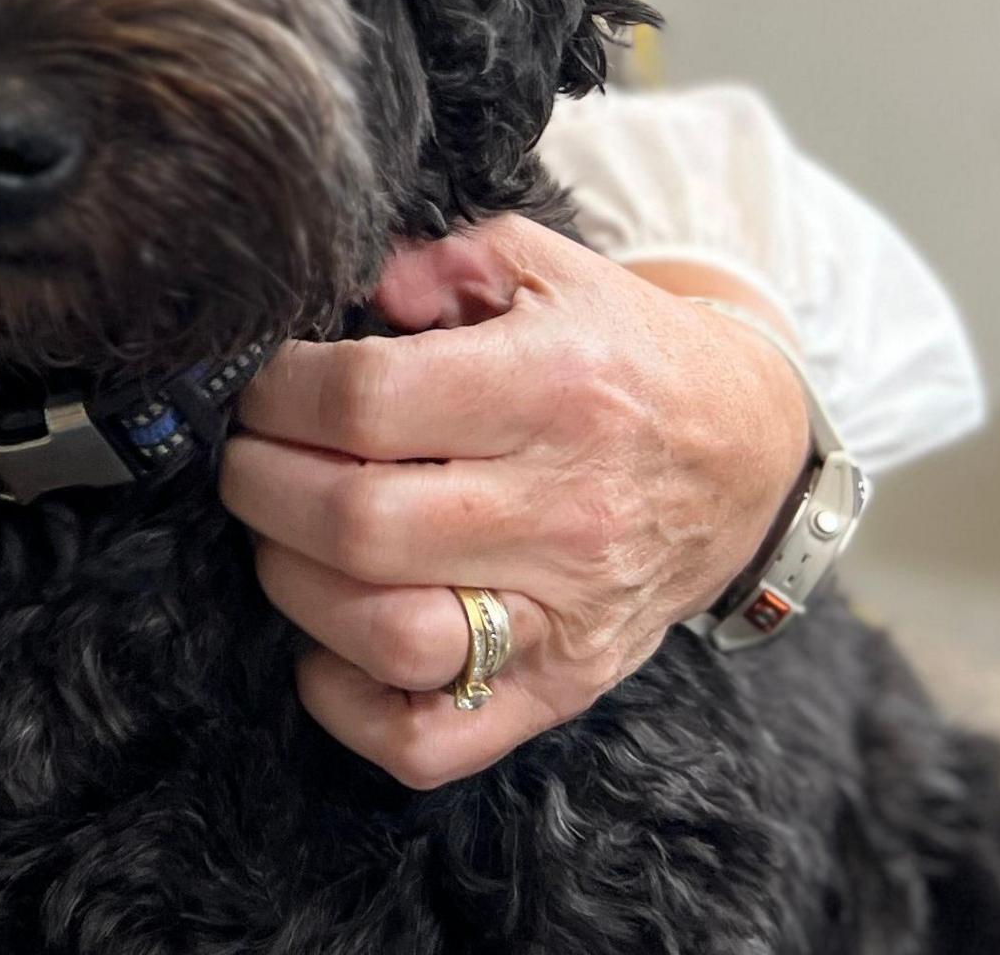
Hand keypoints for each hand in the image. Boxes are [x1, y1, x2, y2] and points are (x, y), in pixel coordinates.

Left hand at [215, 215, 808, 788]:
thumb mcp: (547, 269)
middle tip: (251, 458)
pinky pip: (432, 740)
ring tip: (284, 536)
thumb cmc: (623, 356)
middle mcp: (563, 511)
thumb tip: (356, 291)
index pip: (364, 403)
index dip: (279, 393)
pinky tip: (326, 644)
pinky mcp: (563, 686)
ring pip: (388, 635)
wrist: (748, 456)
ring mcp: (565, 614)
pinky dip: (350, 707)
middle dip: (261, 486)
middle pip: (357, 524)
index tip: (263, 386)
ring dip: (294, 586)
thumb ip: (440, 260)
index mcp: (552, 389)